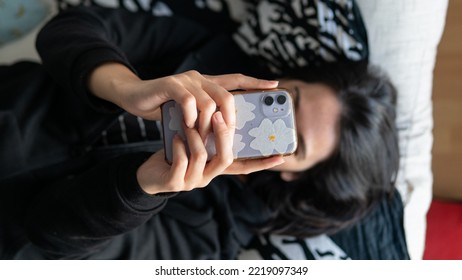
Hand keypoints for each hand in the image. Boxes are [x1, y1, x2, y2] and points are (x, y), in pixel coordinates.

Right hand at [88, 63, 277, 138]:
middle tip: (227, 135)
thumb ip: (207, 118)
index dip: (255, 82)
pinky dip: (190, 117)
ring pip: (209, 102)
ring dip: (207, 125)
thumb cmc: (165, 108)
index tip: (274, 85)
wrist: (136, 98)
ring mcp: (186, 80)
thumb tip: (226, 133)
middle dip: (231, 119)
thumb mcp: (191, 114)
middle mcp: (200, 79)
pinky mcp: (171, 84)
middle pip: (227, 95)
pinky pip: (189, 101)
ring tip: (200, 137)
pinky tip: (186, 125)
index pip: (236, 80)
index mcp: (208, 85)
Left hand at [136, 111, 284, 194]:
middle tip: (219, 115)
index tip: (282, 155)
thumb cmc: (173, 154)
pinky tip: (174, 138)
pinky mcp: (174, 183)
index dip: (263, 162)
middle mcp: (208, 176)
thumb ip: (211, 134)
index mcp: (216, 167)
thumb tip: (225, 111)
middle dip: (224, 135)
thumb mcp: (195, 143)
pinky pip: (180, 163)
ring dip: (196, 137)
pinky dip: (177, 147)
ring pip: (202, 158)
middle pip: (227, 158)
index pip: (245, 166)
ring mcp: (192, 181)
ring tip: (188, 125)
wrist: (147, 174)